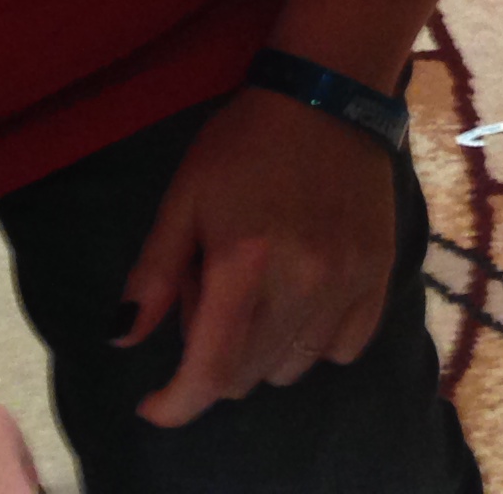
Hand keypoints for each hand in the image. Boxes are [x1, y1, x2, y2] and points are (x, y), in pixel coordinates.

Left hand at [119, 87, 401, 427]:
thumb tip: (122, 338)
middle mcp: (303, 284)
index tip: (154, 404)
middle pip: (248, 375)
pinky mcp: (380, 276)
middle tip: (209, 302)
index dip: (176, 403)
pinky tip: (302, 303)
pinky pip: (344, 348)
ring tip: (258, 297)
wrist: (329, 96)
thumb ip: (153, 273)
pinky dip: (314, 343)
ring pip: (293, 368)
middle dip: (214, 361)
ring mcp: (348, 283)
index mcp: (244, 264)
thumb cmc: (244, 145)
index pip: (210, 371)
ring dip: (263, 354)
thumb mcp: (184, 197)